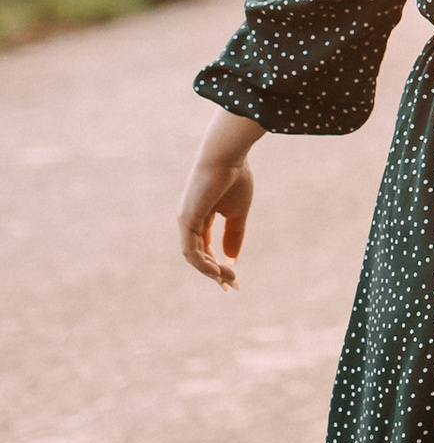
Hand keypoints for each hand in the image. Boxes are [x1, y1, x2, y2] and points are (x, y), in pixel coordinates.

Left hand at [178, 114, 262, 285]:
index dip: (218, 265)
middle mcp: (189, 220)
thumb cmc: (234, 177)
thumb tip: (232, 259)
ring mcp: (185, 219)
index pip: (205, 248)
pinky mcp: (186, 218)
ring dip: (211, 271)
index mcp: (200, 217)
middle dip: (215, 273)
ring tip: (229, 279)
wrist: (227, 155)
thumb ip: (234, 235)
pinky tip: (217, 271)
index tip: (234, 279)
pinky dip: (202, 263)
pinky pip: (190, 250)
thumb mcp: (238, 212)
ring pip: (193, 256)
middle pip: (198, 255)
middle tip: (232, 287)